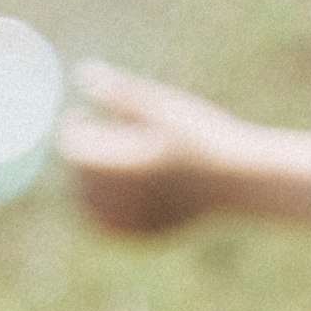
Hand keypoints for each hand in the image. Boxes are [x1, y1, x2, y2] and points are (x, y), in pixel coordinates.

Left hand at [57, 61, 255, 237]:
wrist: (240, 181)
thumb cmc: (202, 136)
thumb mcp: (160, 107)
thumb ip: (118, 94)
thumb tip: (82, 75)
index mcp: (112, 164)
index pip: (70, 147)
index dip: (73, 128)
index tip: (82, 115)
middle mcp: (114, 199)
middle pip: (77, 176)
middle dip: (84, 154)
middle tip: (100, 134)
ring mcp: (127, 222)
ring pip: (89, 202)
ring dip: (92, 182)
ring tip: (113, 160)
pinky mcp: (141, 235)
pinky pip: (109, 222)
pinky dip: (109, 206)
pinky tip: (126, 189)